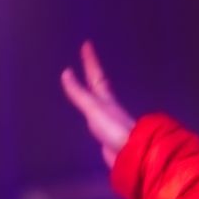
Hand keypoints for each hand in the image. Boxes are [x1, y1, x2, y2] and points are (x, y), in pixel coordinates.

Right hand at [60, 40, 137, 167]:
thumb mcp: (94, 108)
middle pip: (99, 86)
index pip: (96, 75)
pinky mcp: (107, 135)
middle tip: (87, 61)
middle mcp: (108, 106)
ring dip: (93, 91)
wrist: (131, 153)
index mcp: (106, 98)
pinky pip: (97, 118)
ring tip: (88, 85)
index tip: (87, 44)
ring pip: (99, 101)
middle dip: (93, 73)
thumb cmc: (113, 128)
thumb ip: (79, 93)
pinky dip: (92, 111)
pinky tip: (92, 115)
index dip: (90, 61)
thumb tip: (66, 73)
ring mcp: (109, 121)